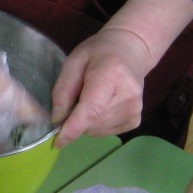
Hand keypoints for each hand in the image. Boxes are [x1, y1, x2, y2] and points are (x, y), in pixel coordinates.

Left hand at [51, 25, 153, 146]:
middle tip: (77, 97)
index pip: (92, 108)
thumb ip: (63, 89)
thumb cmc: (99, 53)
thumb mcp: (74, 61)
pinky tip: (101, 106)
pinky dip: (96, 124)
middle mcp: (128, 95)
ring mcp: (135, 110)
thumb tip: (58, 119)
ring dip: (85, 121)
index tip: (58, 141)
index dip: (74, 127)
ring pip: (97, 130)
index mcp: (112, 75)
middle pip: (91, 122)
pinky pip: (105, 132)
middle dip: (75, 118)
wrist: (130, 51)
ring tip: (91, 98)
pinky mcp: (135, 120)